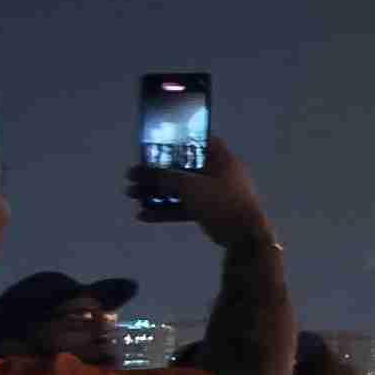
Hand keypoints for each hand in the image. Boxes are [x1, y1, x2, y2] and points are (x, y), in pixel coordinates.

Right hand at [140, 135, 272, 247]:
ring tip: (131, 195)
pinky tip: (143, 216)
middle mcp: (218, 173)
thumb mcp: (190, 185)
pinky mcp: (209, 211)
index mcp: (221, 158)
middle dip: (157, 172)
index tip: (157, 143)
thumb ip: (165, 177)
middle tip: (133, 176)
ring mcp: (214, 193)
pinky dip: (166, 210)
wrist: (243, 235)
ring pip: (181, 189)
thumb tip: (143, 171)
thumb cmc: (221, 201)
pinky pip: (184, 207)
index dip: (178, 139)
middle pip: (182, 168)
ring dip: (157, 192)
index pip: (199, 140)